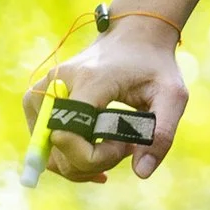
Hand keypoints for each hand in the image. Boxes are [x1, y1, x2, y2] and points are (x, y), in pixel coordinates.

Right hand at [22, 25, 188, 183]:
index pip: (69, 134)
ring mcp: (41, 91)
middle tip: (125, 146)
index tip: (126, 146)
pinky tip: (97, 153)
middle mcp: (56, 83)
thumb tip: (142, 173)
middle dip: (93, 162)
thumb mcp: (173, 96)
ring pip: (48, 152)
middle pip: (58, 149)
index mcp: (89, 80)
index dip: (96, 156)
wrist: (132, 36)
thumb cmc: (154, 65)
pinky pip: (43, 143)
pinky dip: (68, 157)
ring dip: (82, 163)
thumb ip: (162, 134)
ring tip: (113, 146)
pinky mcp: (36, 99)